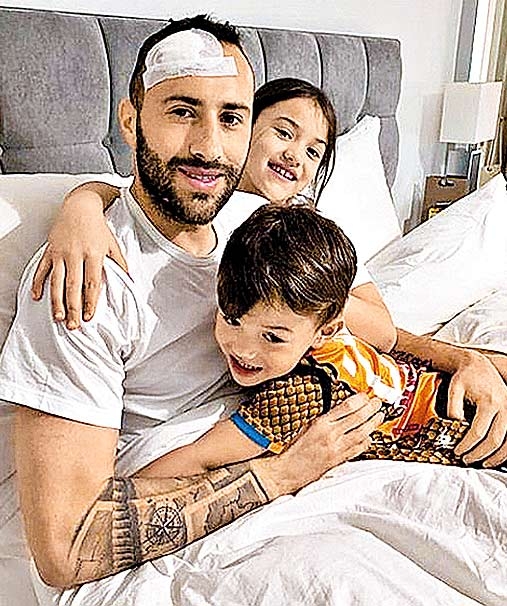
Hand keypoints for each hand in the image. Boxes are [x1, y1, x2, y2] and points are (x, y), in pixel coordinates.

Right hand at [31, 188, 126, 329]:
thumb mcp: (113, 244)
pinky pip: (42, 269)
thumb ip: (120, 264)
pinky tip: (37, 297)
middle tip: (73, 326)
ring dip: (56, 301)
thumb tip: (130, 281)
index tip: (90, 317)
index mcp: (94, 254)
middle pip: (73, 287)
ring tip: (58, 317)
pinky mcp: (49, 250)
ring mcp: (60, 252)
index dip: (90, 302)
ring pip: (56, 281)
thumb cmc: (99, 228)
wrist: (80, 206)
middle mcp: (76, 254)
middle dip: (73, 308)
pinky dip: (38, 283)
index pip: (92, 283)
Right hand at [253, 394, 383, 497]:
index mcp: (322, 423)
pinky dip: (367, 440)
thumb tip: (344, 409)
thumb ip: (327, 418)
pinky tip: (370, 435)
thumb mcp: (308, 425)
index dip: (360, 399)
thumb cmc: (295, 448)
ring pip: (363, 433)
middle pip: (359, 419)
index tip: (366, 394)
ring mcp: (338, 449)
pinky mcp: (341, 460)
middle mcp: (332, 435)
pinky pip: (359, 448)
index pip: (347, 407)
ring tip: (379, 415)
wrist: (288, 470)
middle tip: (378, 402)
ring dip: (373, 423)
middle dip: (372, 409)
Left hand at [448, 350, 506, 466]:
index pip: (478, 431)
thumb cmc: (465, 376)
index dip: (466, 445)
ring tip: (481, 463)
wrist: (478, 364)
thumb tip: (452, 428)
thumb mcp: (454, 388)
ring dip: (495, 456)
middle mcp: (504, 407)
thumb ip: (453, 408)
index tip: (456, 452)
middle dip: (479, 453)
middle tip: (466, 460)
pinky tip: (494, 456)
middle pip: (494, 440)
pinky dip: (505, 450)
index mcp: (489, 402)